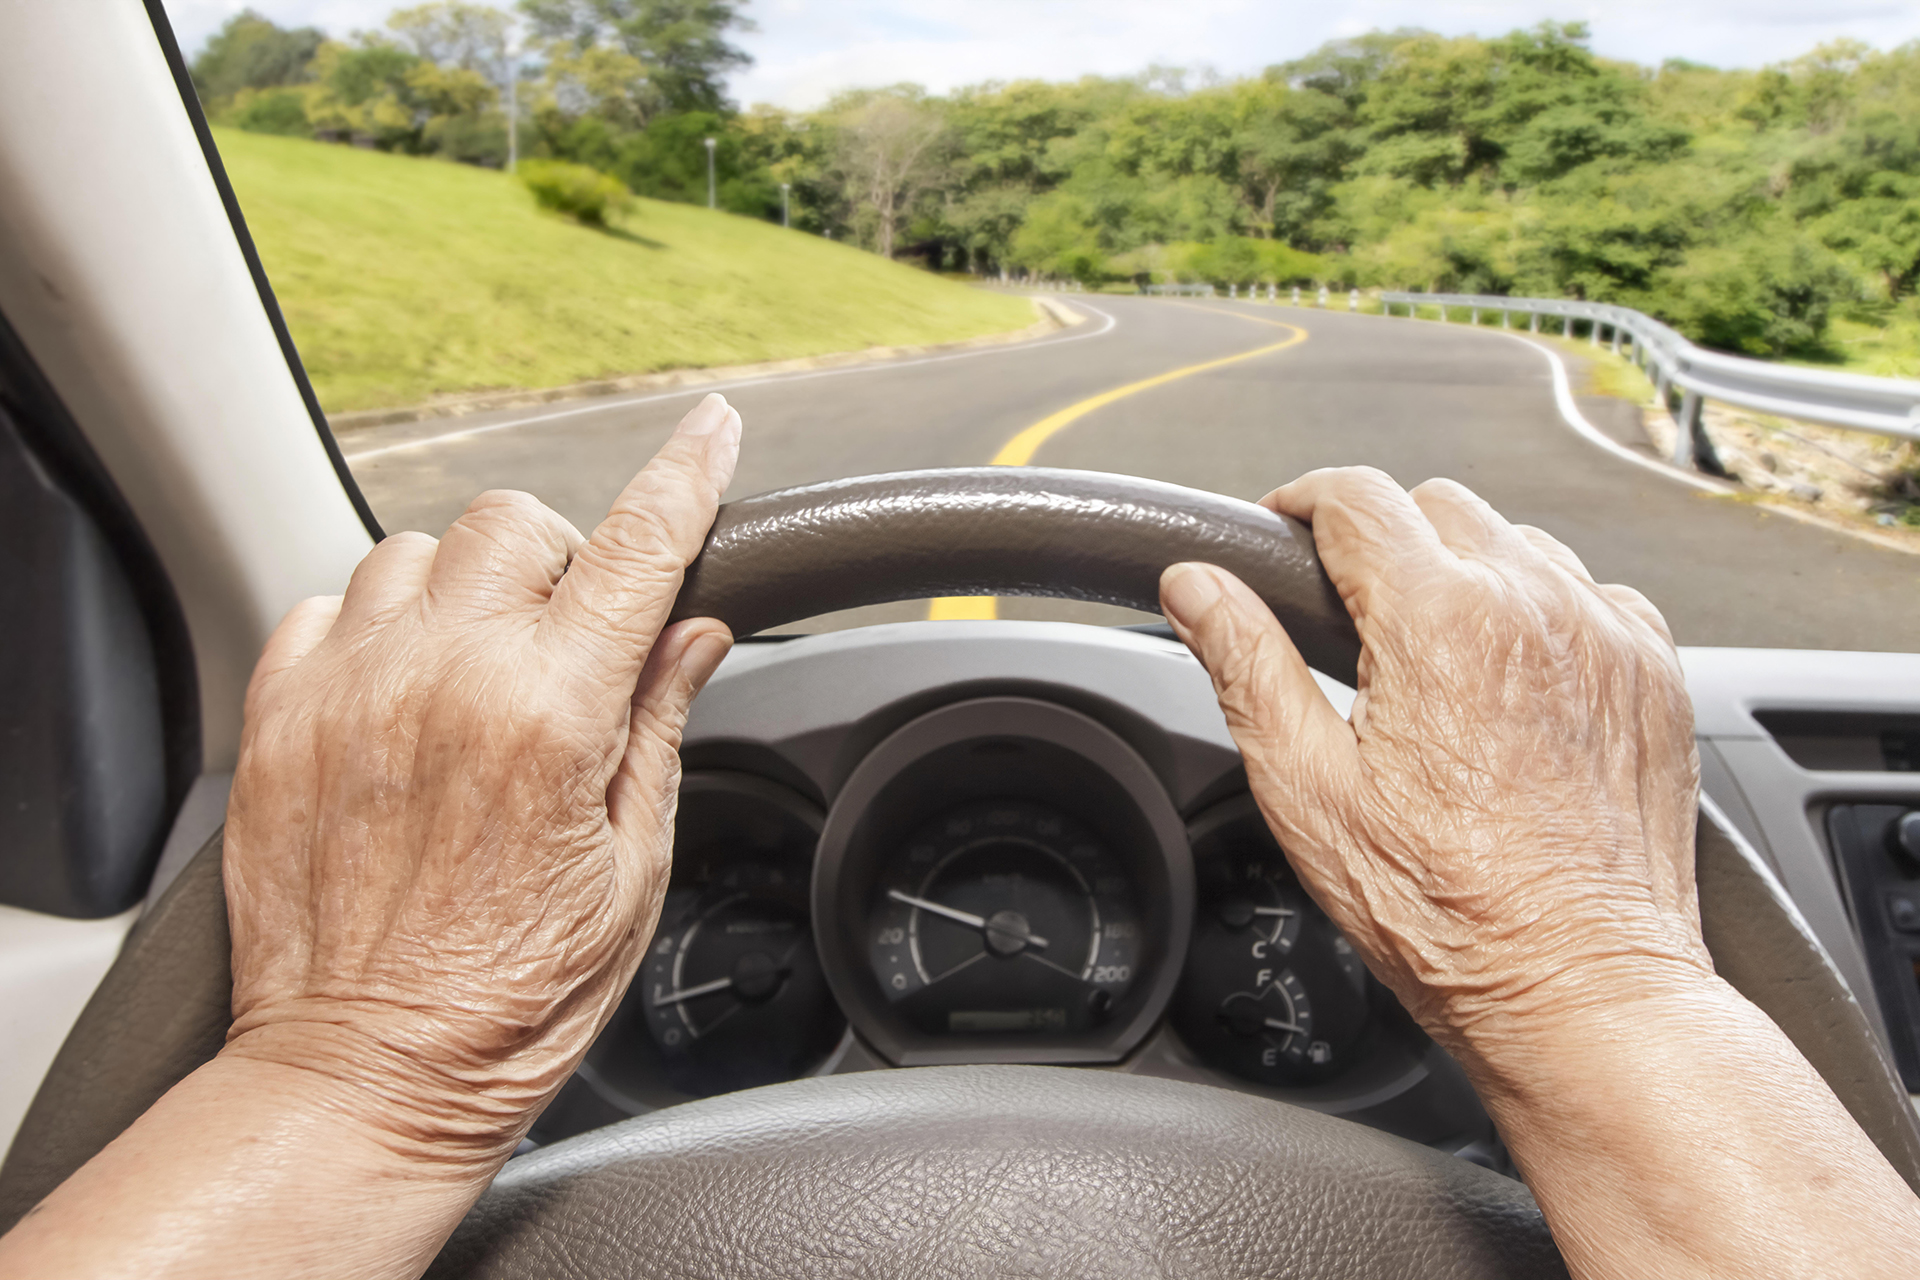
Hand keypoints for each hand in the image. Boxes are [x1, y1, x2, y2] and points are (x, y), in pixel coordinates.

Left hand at [220, 392, 740, 1163]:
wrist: (366, 1076)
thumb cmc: (511, 998)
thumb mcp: (631, 868)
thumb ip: (657, 724)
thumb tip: (693, 633)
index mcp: (551, 718)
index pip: (637, 551)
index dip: (685, 476)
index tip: (710, 430)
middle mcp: (444, 680)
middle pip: (515, 523)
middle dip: (558, 560)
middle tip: (570, 642)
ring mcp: (350, 692)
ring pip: (412, 548)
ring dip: (462, 589)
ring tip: (475, 673)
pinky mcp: (278, 720)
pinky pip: (324, 605)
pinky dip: (371, 627)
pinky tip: (399, 695)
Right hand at [1159, 467, 1711, 1056]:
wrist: (1579, 985)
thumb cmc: (1447, 912)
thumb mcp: (1308, 790)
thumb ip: (1246, 665)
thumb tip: (1196, 588)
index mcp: (1440, 621)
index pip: (1355, 497)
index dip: (1299, 503)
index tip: (1281, 530)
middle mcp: (1535, 606)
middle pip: (1436, 505)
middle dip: (1380, 538)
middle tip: (1345, 612)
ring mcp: (1607, 635)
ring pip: (1516, 542)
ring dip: (1463, 570)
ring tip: (1429, 655)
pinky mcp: (1654, 673)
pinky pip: (1590, 593)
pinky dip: (1543, 611)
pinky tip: (1510, 680)